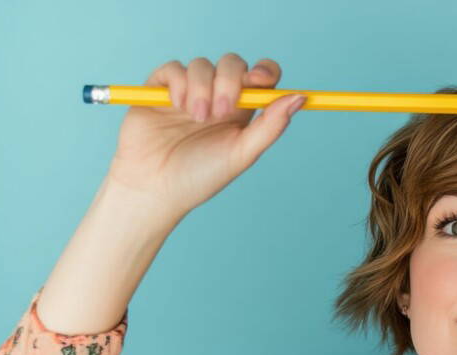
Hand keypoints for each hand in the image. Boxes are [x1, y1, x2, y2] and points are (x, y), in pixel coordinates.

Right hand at [103, 53, 304, 218]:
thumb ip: (271, 125)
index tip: (260, 80)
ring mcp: (189, 91)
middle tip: (221, 111)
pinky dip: (179, 83)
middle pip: (233, 64)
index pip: (260, 77)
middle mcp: (217, 96)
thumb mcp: (242, 154)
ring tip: (197, 117)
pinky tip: (178, 106)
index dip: (264, 71)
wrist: (156, 188)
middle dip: (229, 81)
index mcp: (241, 111)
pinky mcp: (160, 89)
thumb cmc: (201, 176)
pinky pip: (173, 69)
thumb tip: (300, 97)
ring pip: (202, 65)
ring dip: (202, 88)